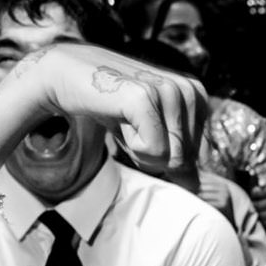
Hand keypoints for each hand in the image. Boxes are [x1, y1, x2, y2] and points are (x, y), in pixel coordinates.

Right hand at [0, 42, 208, 180]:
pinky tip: (117, 118)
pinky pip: (154, 152)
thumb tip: (196, 188)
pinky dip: (131, 145)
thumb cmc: (112, 106)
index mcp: (197, 95)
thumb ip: (176, 158)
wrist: (67, 77)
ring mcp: (169, 91)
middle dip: (153, 154)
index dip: (165, 154)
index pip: (197, 156)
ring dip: (140, 149)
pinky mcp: (146, 98)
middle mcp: (189, 90)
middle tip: (130, 124)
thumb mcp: (150, 134)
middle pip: (185, 161)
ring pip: (171, 159)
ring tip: (124, 119)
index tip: (143, 127)